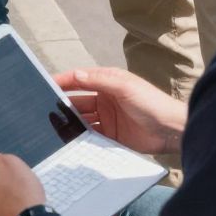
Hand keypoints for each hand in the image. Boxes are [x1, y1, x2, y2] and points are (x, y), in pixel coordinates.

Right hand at [55, 67, 185, 156]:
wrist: (172, 130)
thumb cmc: (152, 103)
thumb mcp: (126, 87)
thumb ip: (100, 80)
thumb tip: (76, 74)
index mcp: (108, 82)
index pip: (80, 80)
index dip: (63, 81)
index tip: (46, 85)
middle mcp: (105, 99)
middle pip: (78, 101)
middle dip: (62, 104)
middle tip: (44, 110)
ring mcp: (107, 119)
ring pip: (82, 119)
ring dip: (70, 122)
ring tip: (54, 127)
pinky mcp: (110, 136)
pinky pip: (90, 136)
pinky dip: (81, 137)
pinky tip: (70, 140)